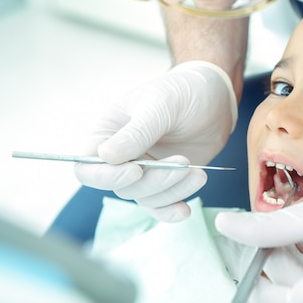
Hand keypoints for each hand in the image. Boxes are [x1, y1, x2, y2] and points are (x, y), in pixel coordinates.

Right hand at [75, 61, 237, 221]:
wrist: (215, 97)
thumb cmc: (182, 91)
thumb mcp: (160, 104)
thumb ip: (136, 132)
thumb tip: (105, 156)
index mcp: (108, 132)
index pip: (87, 165)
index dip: (106, 176)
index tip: (136, 170)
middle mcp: (121, 155)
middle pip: (120, 186)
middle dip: (153, 181)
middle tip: (184, 164)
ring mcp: (144, 170)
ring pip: (143, 197)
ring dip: (170, 191)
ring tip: (198, 173)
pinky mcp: (165, 181)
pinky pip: (159, 205)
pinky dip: (170, 210)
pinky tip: (184, 210)